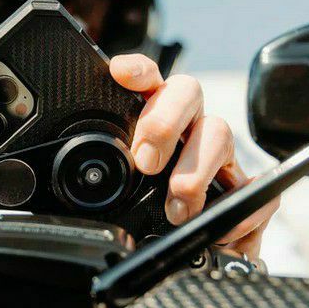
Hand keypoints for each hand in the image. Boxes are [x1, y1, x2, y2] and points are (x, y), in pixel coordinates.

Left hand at [110, 53, 279, 261]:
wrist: (163, 236)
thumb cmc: (130, 205)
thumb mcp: (105, 187)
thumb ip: (90, 177)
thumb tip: (52, 190)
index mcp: (148, 115)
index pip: (146, 79)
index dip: (137, 70)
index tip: (120, 73)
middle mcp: (184, 124)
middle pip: (187, 92)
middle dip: (165, 123)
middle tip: (146, 163)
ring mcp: (214, 151)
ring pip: (220, 133)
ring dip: (196, 172)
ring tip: (178, 209)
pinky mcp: (240, 187)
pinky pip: (256, 188)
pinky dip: (243, 212)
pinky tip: (223, 233)